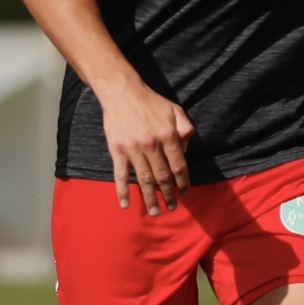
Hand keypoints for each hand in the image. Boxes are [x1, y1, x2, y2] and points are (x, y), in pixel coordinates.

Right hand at [98, 78, 195, 214]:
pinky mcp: (117, 150)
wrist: (122, 93)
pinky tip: (125, 204)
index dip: (183, 182)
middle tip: (172, 207)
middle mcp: (152, 145)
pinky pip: (120, 175)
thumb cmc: (151, 102)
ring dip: (150, 198)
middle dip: (169, 194)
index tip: (185, 193)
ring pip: (144, 179)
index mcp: (168, 135)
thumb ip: (185, 128)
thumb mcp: (175, 110)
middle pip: (163, 176)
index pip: (179, 165)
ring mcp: (133, 149)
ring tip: (155, 212)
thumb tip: (186, 148)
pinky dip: (122, 191)